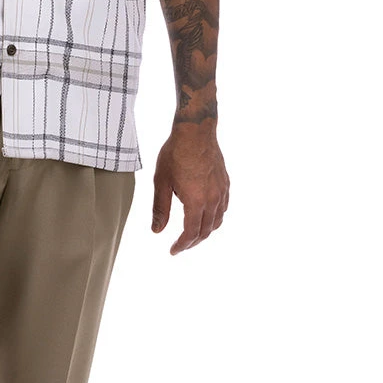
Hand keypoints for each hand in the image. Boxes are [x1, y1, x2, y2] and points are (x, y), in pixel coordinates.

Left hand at [151, 121, 229, 254]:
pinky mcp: (226, 183)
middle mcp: (213, 199)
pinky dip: (215, 218)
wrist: (196, 131)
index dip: (182, 245)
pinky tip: (207, 216)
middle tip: (181, 246)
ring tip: (193, 235)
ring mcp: (222, 191)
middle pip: (206, 231)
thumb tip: (157, 231)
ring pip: (217, 221)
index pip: (191, 233)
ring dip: (205, 232)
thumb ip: (160, 208)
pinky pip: (224, 208)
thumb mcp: (161, 182)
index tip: (173, 251)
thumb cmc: (175, 154)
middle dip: (193, 242)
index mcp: (196, 202)